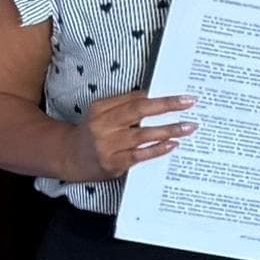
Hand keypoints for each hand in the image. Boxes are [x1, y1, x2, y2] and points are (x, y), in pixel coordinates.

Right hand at [73, 90, 195, 180]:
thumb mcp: (101, 114)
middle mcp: (103, 125)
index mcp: (100, 108)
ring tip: (188, 127)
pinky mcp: (113, 163)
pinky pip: (139, 155)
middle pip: (139, 111)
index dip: (159, 97)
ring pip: (142, 134)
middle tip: (189, 102)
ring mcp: (107, 145)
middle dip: (167, 106)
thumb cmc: (93, 133)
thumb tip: (154, 97)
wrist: (69, 157)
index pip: (134, 99)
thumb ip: (123, 106)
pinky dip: (157, 149)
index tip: (181, 96)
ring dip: (168, 130)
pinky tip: (172, 144)